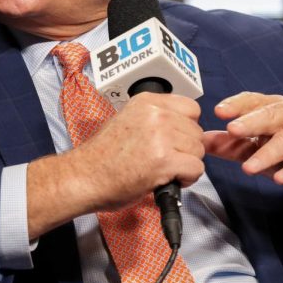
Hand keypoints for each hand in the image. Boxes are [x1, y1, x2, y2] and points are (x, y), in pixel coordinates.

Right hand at [27, 92, 204, 237]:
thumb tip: (180, 127)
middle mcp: (156, 114)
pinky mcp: (164, 160)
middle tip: (167, 160)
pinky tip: (168, 180)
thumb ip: (154, 118)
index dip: (186, 127)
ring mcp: (161, 136)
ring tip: (165, 171)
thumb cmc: (102, 157)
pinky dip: (187, 179)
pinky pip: (196, 169)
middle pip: (197, 131)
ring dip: (187, 164)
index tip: (175, 140)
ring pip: (198, 151)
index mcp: (146, 102)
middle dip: (186, 149)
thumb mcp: (127, 120)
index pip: (191, 108)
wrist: (83, 177)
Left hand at [203, 92, 282, 212]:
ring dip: (268, 154)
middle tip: (232, 130)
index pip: (254, 101)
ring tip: (249, 168)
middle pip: (271, 114)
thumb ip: (233, 146)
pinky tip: (282, 178)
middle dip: (251, 121)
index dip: (237, 105)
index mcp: (276, 108)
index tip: (218, 111)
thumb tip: (203, 142)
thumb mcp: (262, 148)